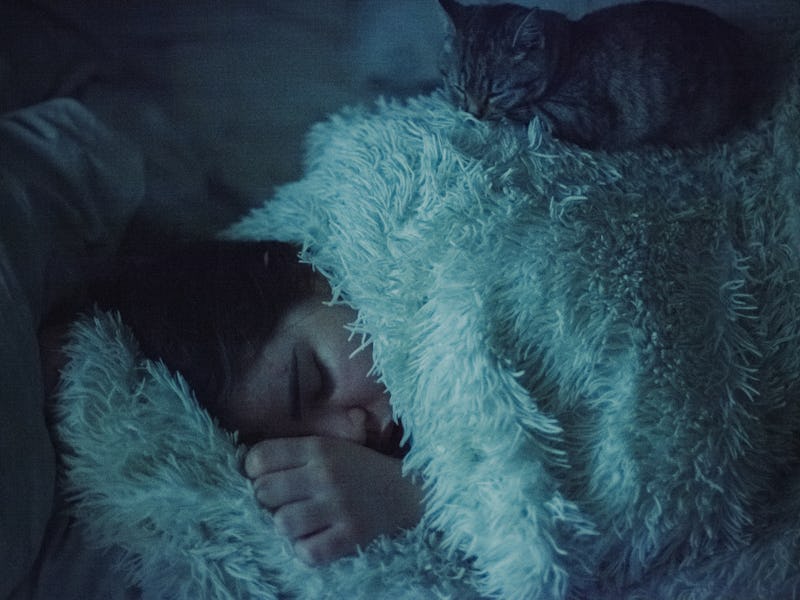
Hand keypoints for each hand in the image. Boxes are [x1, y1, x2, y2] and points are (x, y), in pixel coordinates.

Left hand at [244, 436, 422, 564]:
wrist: (406, 489)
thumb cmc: (358, 469)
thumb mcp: (328, 448)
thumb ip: (293, 456)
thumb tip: (248, 473)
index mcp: (317, 448)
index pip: (259, 458)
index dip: (255, 472)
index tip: (269, 478)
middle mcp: (325, 474)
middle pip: (264, 492)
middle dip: (269, 501)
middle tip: (286, 503)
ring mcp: (339, 505)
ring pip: (282, 523)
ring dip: (287, 527)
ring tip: (302, 523)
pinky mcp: (351, 534)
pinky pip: (308, 552)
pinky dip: (306, 550)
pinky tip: (316, 540)